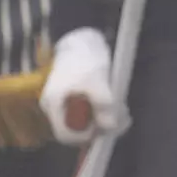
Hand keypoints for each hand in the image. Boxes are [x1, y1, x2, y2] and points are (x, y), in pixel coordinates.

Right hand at [41, 26, 119, 141]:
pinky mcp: (73, 100)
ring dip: (106, 119)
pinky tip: (115, 104)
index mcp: (54, 105)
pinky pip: (87, 113)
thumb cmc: (85, 60)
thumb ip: (103, 107)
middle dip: (101, 127)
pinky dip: (102, 112)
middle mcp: (55, 108)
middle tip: (122, 117)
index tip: (105, 127)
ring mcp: (63, 104)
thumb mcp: (98, 82)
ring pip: (85, 122)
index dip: (86, 136)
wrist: (80, 40)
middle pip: (76, 130)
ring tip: (122, 108)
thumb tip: (110, 128)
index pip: (65, 135)